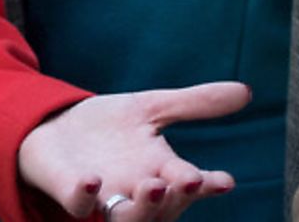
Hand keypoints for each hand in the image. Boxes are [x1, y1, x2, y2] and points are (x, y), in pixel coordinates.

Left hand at [17, 82, 249, 218]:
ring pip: (129, 218)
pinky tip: (92, 181)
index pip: (191, 184)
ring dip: (144, 207)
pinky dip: (85, 196)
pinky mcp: (71, 193)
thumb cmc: (107, 127)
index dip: (209, 185)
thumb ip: (194, 104)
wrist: (52, 128)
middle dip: (180, 197)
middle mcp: (137, 189)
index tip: (224, 179)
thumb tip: (246, 91)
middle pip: (166, 207)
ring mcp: (105, 195)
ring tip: (154, 186)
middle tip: (190, 179)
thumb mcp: (150, 108)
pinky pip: (79, 206)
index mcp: (161, 170)